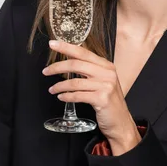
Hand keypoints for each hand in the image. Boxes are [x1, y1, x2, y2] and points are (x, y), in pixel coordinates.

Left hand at [43, 40, 141, 154]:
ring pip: (75, 82)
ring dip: (59, 86)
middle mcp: (107, 73)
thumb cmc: (108, 100)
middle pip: (76, 64)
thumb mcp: (102, 80)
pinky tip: (61, 97)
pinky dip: (67, 96)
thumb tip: (70, 58)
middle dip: (57, 67)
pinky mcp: (102, 99)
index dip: (66, 47)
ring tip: (52, 89)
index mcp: (106, 65)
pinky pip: (78, 95)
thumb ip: (90, 69)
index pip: (83, 52)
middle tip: (46, 71)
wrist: (120, 121)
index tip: (52, 44)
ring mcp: (105, 86)